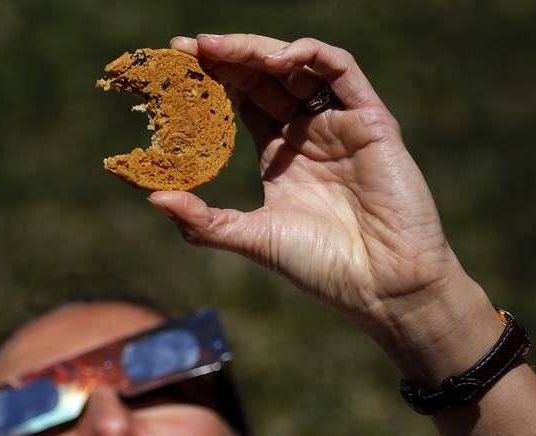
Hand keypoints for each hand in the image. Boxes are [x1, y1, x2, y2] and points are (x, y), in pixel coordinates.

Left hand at [152, 33, 493, 378]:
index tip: (173, 67)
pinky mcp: (371, 121)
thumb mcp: (254, 239)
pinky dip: (309, 55)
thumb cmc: (324, 268)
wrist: (382, 286)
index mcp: (280, 156)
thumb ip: (205, 221)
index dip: (209, 81)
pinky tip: (274, 60)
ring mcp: (340, 124)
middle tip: (186, 49)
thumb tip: (153, 197)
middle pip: (263, 77)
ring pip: (297, 65)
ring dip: (257, 50)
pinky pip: (341, 70)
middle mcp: (308, 134)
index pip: (241, 101)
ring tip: (217, 49)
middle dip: (225, 58)